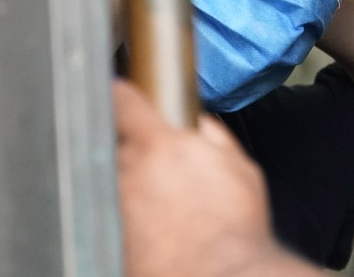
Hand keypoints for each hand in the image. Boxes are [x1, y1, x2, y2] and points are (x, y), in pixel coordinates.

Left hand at [114, 80, 281, 276]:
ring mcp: (115, 208)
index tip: (123, 94)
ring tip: (164, 203)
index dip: (123, 95)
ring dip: (134, 186)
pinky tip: (158, 229)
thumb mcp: (240, 169)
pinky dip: (131, 219)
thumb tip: (200, 125)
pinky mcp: (113, 239)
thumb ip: (213, 137)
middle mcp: (129, 172)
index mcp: (158, 145)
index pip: (122, 101)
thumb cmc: (234, 229)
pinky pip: (115, 218)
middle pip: (116, 144)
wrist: (221, 276)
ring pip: (115, 182)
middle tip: (163, 166)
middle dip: (135, 150)